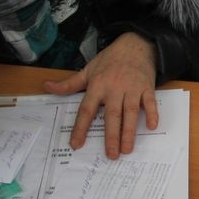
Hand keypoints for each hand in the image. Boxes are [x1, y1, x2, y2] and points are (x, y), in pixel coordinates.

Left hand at [44, 32, 157, 159]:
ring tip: (128, 149)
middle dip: (111, 136)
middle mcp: (114, 88)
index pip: (87, 109)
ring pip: (131, 112)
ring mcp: (132, 88)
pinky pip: (150, 102)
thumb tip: (46, 86)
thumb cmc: (110, 59)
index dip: (81, 127)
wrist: (135, 44)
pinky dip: (153, 114)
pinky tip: (152, 127)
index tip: (76, 144)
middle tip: (111, 155)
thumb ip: (69, 83)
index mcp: (97, 85)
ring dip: (130, 131)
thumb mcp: (88, 69)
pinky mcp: (147, 87)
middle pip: (112, 115)